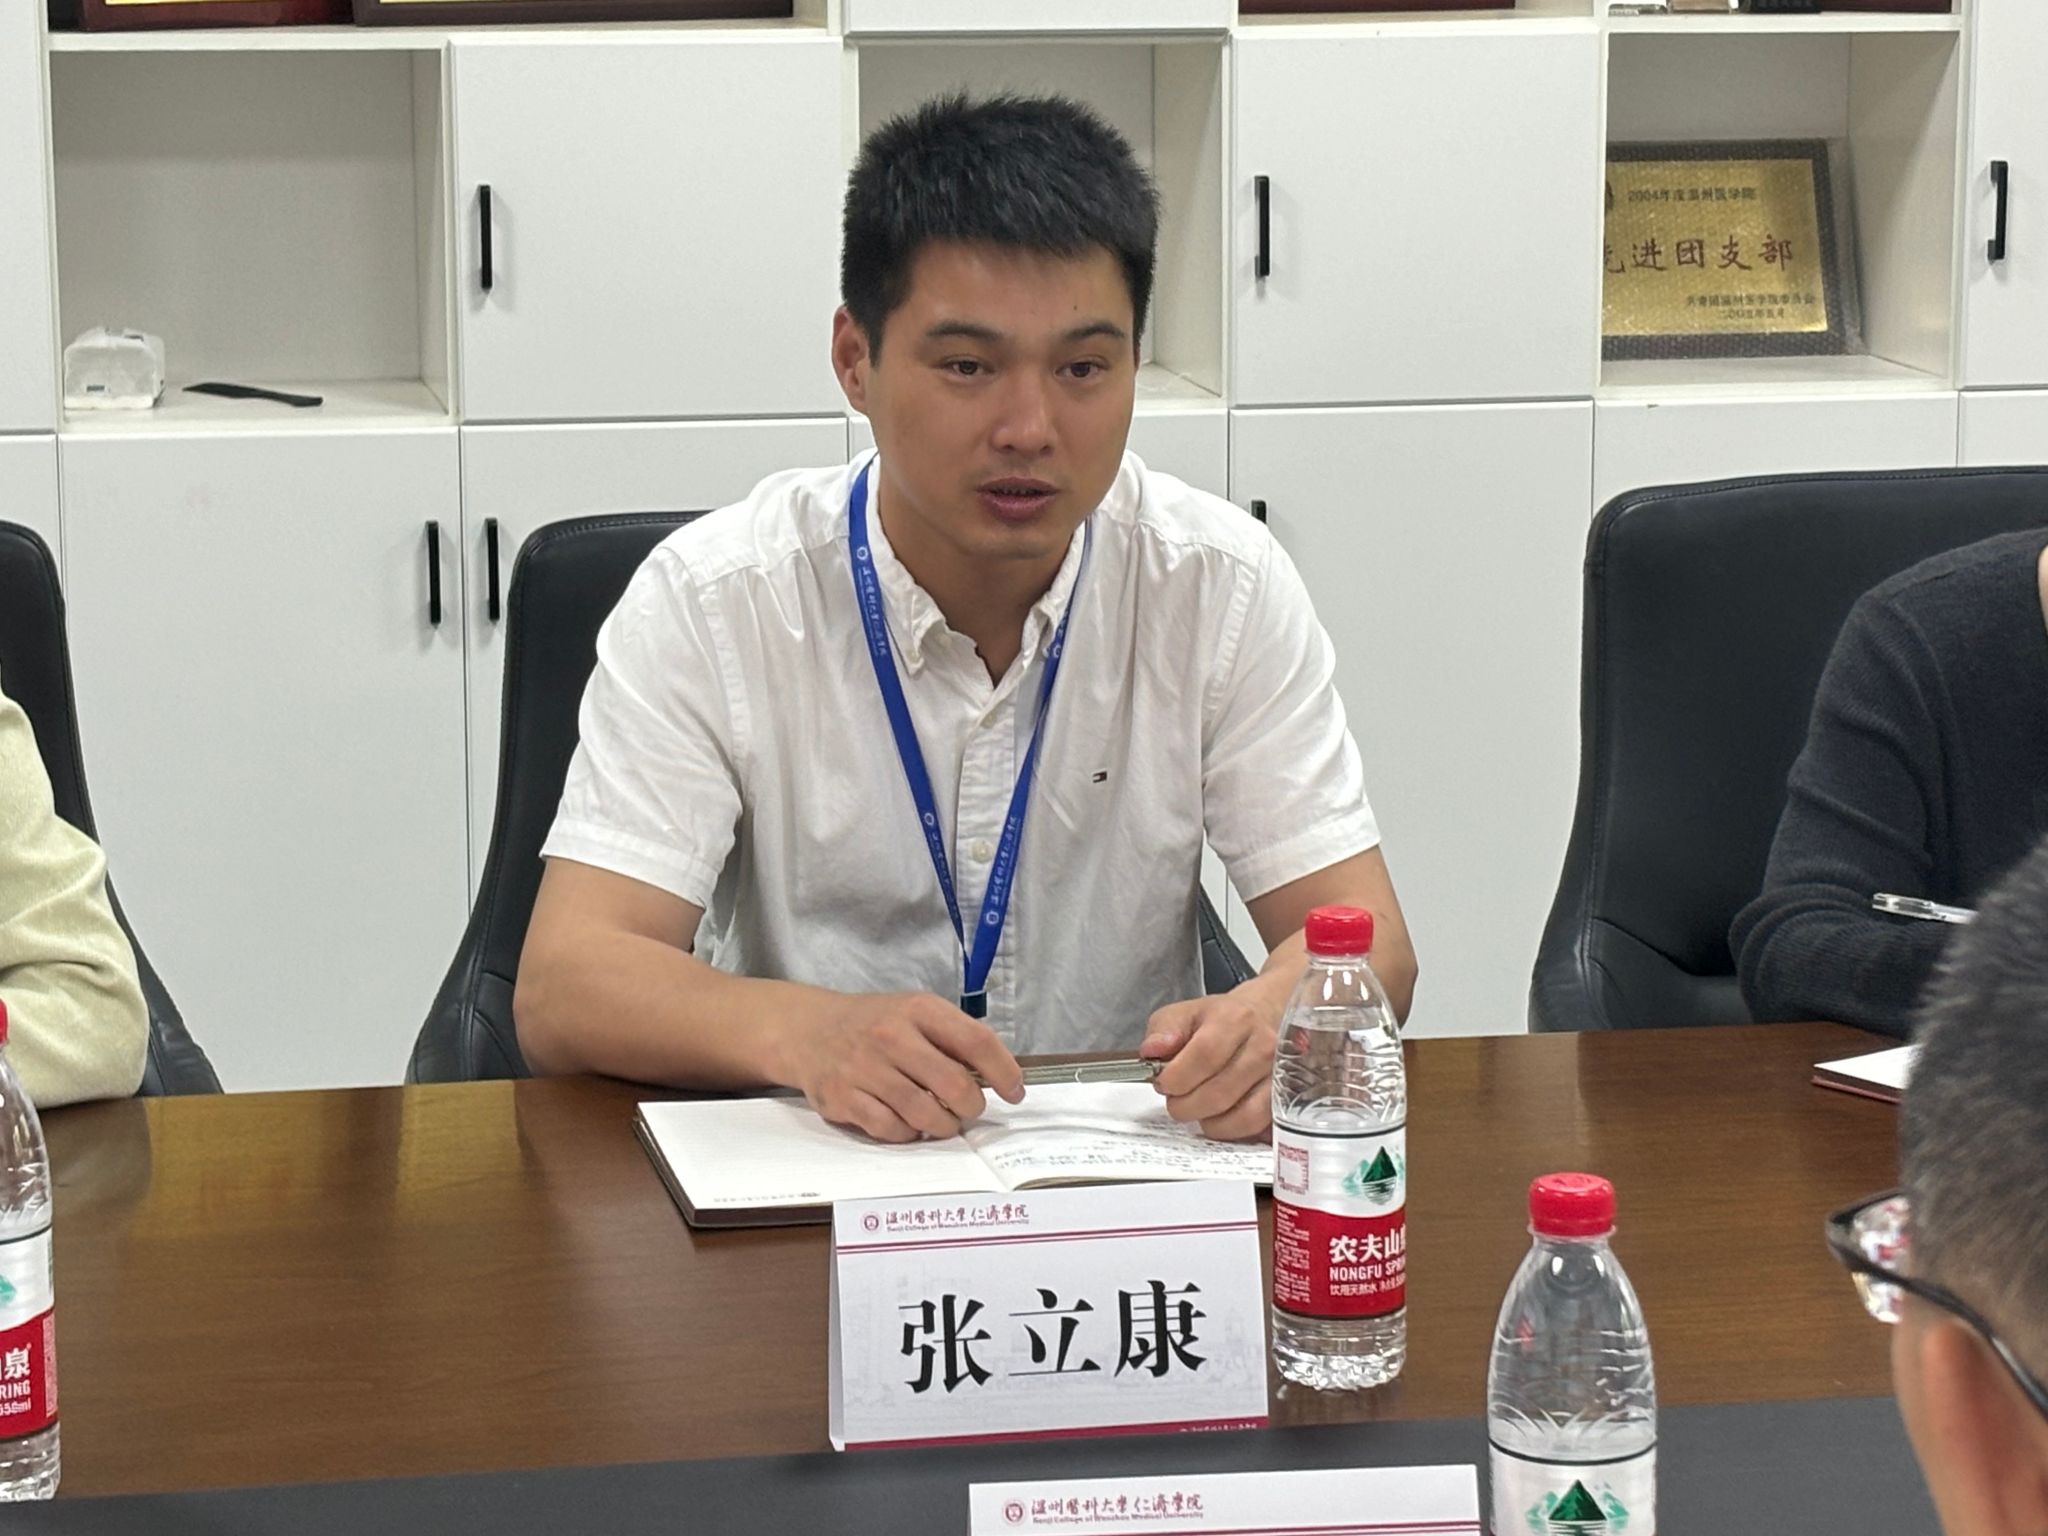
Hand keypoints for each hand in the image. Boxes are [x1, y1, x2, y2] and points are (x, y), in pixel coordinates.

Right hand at [793, 992, 1023, 1143]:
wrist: (808, 1029)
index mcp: (918, 1010)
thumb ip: (953, 1038)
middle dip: (971, 1107)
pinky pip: (891, 1130)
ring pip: (924, 1114)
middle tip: (969, 1110)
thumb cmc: (874, 1024)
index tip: (1014, 1092)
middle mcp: (892, 1036)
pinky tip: (908, 1125)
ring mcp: (864, 1068)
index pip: (976, 1042)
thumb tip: (998, 1075)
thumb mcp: (915, 1013)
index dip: (1003, 1072)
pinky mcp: (842, 1098)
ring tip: (943, 1122)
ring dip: (943, 1126)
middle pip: (954, 1085)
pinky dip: (907, 1134)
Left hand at [1139, 987, 1280, 1140]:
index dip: (1177, 1078)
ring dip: (1210, 1123)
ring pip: (1242, 1116)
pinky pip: (1258, 1127)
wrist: (1264, 1017)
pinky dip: (1234, 1131)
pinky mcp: (1287, 1098)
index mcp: (1235, 1019)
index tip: (1164, 1084)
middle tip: (1176, 1101)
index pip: (1204, 1057)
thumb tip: (1152, 1051)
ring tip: (1198, 1111)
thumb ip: (1164, 1030)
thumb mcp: (1186, 1013)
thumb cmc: (1222, 1020)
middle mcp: (1263, 1046)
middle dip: (1186, 1106)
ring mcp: (1280, 1074)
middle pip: (1220, 1093)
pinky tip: (1221, 1118)